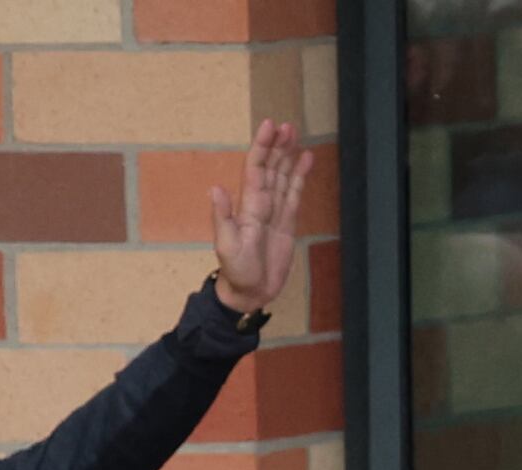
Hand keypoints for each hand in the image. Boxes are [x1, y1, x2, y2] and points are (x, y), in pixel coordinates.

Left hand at [210, 120, 309, 316]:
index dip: (262, 146)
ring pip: (283, 176)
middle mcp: (261, 202)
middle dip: (277, 145)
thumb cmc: (236, 271)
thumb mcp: (226, 245)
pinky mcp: (287, 222)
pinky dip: (300, 176)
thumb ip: (222, 217)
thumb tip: (215, 189)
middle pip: (271, 166)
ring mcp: (275, 211)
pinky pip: (295, 194)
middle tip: (287, 125)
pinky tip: (306, 160)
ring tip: (295, 133)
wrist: (249, 293)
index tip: (269, 125)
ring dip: (288, 155)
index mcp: (248, 204)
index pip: (255, 168)